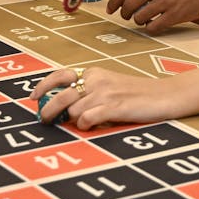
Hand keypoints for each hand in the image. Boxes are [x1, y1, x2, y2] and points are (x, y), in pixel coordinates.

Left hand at [32, 66, 175, 128]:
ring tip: (87, 123)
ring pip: (72, 110)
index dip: (43, 86)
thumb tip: (63, 108)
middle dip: (48, 111)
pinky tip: (93, 125)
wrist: (165, 95)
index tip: (33, 98)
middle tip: (45, 121)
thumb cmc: (136, 94)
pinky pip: (86, 119)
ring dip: (74, 120)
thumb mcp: (110, 86)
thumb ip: (89, 92)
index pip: (60, 75)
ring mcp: (105, 93)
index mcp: (93, 72)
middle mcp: (96, 80)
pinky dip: (85, 125)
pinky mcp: (114, 107)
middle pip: (61, 96)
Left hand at [106, 0, 198, 33]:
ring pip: (139, 18)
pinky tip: (155, 24)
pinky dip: (151, 28)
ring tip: (145, 20)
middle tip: (128, 17)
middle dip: (125, 15)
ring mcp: (165, 2)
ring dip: (139, 22)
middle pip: (128, 7)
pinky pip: (154, 27)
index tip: (110, 10)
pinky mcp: (175, 15)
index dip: (113, 3)